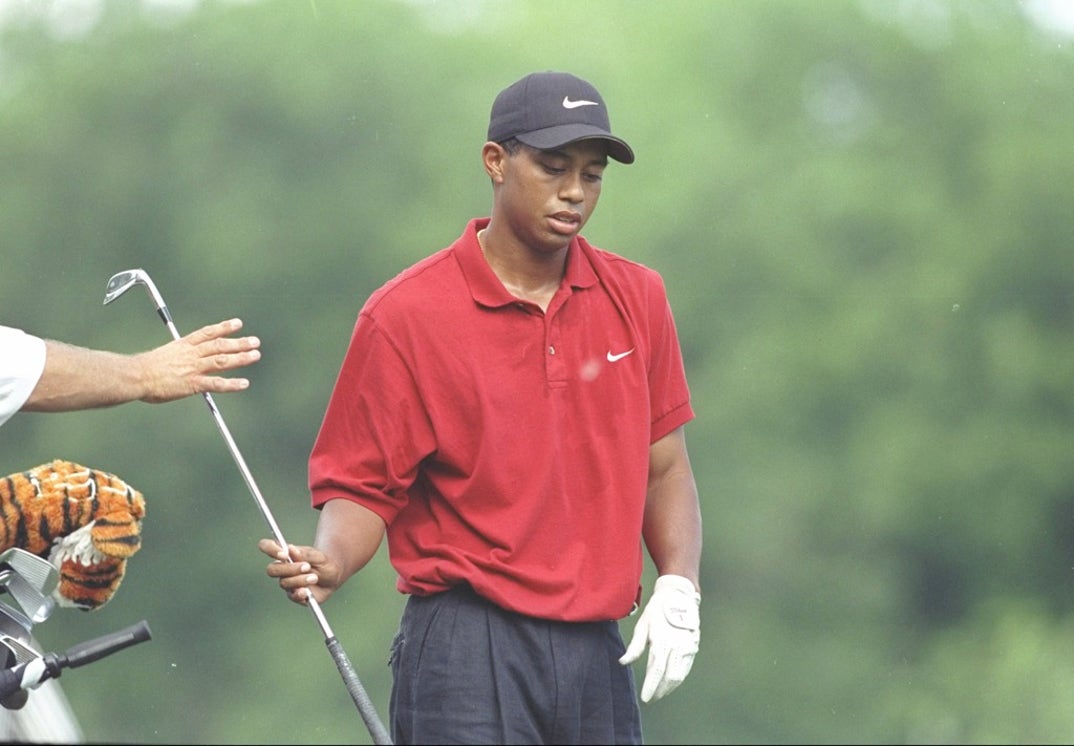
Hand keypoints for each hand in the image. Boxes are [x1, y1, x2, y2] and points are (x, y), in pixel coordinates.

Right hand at [136, 318, 260, 401]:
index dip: (224, 327)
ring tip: (255, 355)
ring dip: (241, 357)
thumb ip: (175, 358)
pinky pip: (216, 384)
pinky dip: (231, 384)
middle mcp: (191, 354)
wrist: (134, 375)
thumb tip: (180, 364)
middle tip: (255, 341)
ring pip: (222, 360)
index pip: (207, 333)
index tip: (238, 323)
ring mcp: (193, 368)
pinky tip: (244, 383)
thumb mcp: (161, 356)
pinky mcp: (192, 383)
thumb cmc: (142, 369)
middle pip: (220, 345)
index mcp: (182, 345)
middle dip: (239, 342)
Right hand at [258, 539, 340, 605]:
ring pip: (284, 583)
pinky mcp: (294, 595)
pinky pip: (292, 596)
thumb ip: (305, 554)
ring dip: (300, 580)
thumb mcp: (318, 556)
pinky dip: (299, 594)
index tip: (284, 554)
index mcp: (284, 554)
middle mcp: (282, 568)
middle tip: (306, 567)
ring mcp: (287, 582)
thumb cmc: (323, 562)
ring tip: (315, 577)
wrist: (334, 576)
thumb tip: (290, 548)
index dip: (270, 549)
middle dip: (288, 569)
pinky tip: (306, 592)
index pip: (267, 546)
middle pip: (272, 569)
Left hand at [618, 574, 700, 702]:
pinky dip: (678, 677)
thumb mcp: (643, 625)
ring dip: (670, 686)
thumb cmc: (657, 610)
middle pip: (670, 676)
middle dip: (661, 690)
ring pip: (680, 674)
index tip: (646, 698)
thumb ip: (635, 646)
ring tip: (660, 692)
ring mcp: (687, 647)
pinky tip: (670, 681)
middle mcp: (677, 646)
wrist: (679, 596)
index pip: (657, 670)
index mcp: (662, 641)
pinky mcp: (693, 647)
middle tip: (652, 697)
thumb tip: (623, 663)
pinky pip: (686, 667)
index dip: (652, 686)